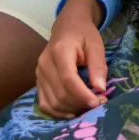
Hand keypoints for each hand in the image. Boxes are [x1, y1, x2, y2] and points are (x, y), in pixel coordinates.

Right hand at [36, 0, 109, 118]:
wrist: (67, 27)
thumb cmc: (83, 34)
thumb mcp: (96, 45)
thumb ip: (98, 65)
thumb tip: (100, 88)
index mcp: (60, 51)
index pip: (68, 79)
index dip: (83, 95)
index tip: (98, 101)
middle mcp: (45, 64)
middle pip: (60, 94)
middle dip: (81, 103)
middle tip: (100, 103)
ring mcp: (39, 74)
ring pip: (53, 102)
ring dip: (72, 109)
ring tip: (89, 106)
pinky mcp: (38, 81)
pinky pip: (45, 103)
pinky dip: (58, 112)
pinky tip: (73, 112)